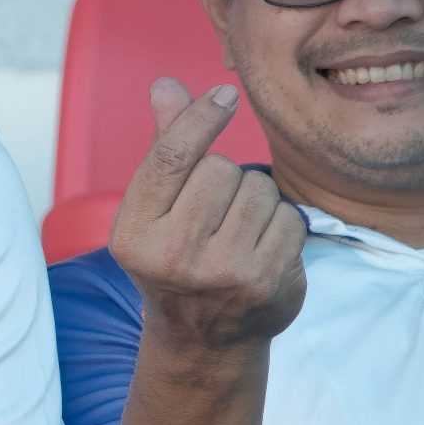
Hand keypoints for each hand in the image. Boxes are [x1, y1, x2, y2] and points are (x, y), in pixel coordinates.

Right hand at [110, 78, 306, 352]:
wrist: (203, 340)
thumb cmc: (176, 257)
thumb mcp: (155, 210)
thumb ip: (165, 147)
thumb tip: (166, 84)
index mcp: (133, 234)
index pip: (172, 157)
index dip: (200, 118)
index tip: (224, 97)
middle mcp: (173, 256)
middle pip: (221, 169)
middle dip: (225, 177)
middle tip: (214, 211)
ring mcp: (222, 273)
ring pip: (260, 189)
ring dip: (257, 199)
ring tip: (238, 230)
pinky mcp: (266, 282)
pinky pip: (290, 218)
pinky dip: (282, 225)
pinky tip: (262, 248)